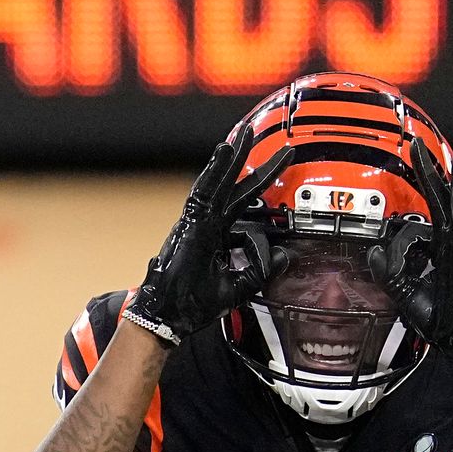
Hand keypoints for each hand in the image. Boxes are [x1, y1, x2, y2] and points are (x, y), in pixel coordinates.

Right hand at [122, 141, 287, 345]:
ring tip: (246, 133)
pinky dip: (216, 170)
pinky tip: (226, 151)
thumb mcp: (238, 288)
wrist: (166, 318)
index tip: (279, 183)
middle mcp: (207, 223)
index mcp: (216, 235)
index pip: (243, 205)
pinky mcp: (190, 224)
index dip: (263, 195)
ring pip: (218, 182)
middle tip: (269, 142)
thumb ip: (261, 272)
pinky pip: (204, 191)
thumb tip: (285, 257)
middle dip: (253, 163)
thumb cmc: (192, 305)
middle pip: (234, 186)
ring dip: (233, 157)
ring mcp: (197, 221)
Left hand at [370, 136, 452, 367]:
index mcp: (442, 247)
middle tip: (422, 142)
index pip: (431, 206)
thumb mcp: (404, 293)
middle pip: (445, 197)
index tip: (415, 156)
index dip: (423, 181)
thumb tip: (374, 253)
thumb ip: (389, 274)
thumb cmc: (441, 321)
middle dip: (434, 168)